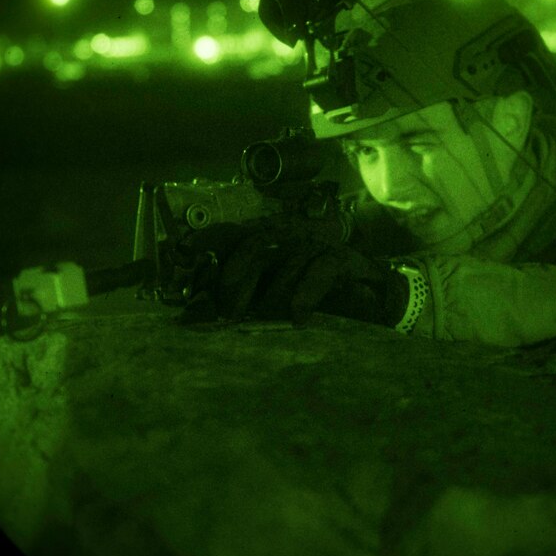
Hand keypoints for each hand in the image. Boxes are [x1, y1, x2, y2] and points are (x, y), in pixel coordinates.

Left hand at [181, 218, 408, 326]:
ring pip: (285, 263)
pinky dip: (304, 297)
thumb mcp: (278, 294)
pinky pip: (317, 273)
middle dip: (236, 280)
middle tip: (228, 312)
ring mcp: (316, 246)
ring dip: (269, 295)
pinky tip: (298, 319)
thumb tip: (210, 308)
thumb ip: (251, 293)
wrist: (369, 298)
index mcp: (273, 242)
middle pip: (255, 247)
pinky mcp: (340, 259)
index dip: (212, 240)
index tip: (185, 251)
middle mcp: (292, 237)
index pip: (238, 236)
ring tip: (257, 319)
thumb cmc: (317, 298)